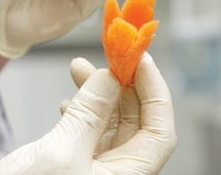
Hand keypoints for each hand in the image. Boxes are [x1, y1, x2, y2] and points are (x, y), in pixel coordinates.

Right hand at [0, 53, 176, 174]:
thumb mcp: (61, 153)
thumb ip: (89, 114)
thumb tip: (109, 78)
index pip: (159, 130)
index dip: (155, 92)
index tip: (140, 59)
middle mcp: (117, 174)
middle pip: (135, 123)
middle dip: (122, 86)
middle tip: (106, 58)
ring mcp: (96, 170)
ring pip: (110, 124)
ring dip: (98, 95)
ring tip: (78, 69)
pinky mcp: (75, 166)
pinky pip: (89, 133)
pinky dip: (82, 112)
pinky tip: (68, 102)